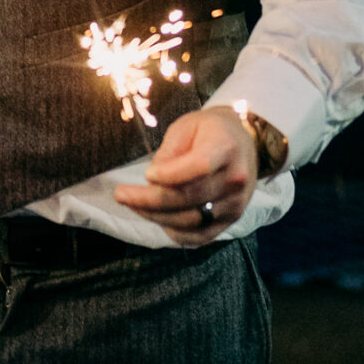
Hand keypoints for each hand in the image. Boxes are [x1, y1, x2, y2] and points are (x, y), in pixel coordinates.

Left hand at [113, 105, 257, 244]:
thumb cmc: (209, 130)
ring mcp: (235, 204)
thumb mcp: (186, 127)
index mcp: (226, 148)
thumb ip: (170, 152)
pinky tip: (156, 219)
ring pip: (190, 220)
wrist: (243, 142)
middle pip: (189, 198)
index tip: (147, 173)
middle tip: (120, 194)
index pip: (199, 166)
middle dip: (149, 200)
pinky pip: (200, 236)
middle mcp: (235, 179)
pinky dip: (175, 232)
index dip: (170, 174)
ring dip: (156, 216)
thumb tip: (153, 178)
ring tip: (132, 204)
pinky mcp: (231, 221)